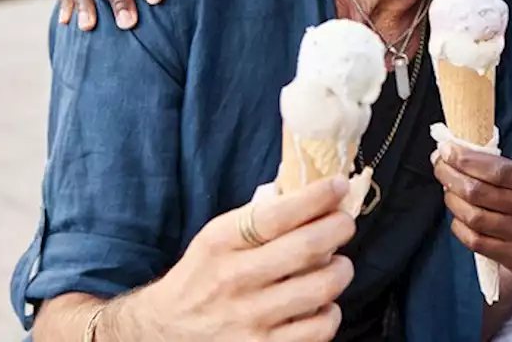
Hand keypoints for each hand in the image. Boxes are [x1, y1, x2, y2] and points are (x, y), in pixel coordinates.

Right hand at [106, 176, 356, 340]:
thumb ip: (258, 218)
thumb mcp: (216, 237)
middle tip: (345, 224)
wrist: (166, 330)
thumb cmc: (202, 275)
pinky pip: (319, 330)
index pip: (277, 214)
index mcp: (222, 244)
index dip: (316, 197)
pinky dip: (330, 313)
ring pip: (321, 288)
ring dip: (340, 271)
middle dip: (338, 228)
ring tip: (337, 266)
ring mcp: (251, 319)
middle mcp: (235, 280)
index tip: (337, 186)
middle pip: (307, 248)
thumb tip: (312, 193)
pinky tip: (322, 304)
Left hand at [433, 145, 511, 292]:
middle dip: (450, 175)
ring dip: (452, 200)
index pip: (497, 169)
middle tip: (439, 165)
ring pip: (473, 216)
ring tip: (448, 189)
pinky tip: (458, 216)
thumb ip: (507, 170)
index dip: (466, 159)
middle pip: (478, 192)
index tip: (446, 149)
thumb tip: (463, 155)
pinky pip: (475, 240)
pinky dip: (459, 225)